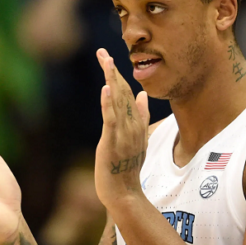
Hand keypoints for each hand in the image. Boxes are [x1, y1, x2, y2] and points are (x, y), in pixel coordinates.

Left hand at [94, 48, 150, 209]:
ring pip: (118, 101)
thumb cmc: (128, 167)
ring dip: (111, 79)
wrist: (125, 192)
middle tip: (102, 52)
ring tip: (105, 60)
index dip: (119, 75)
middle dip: (112, 71)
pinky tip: (106, 88)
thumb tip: (143, 95)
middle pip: (123, 92)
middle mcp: (132, 124)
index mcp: (137, 122)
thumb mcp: (138, 139)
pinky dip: (108, 103)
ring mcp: (124, 132)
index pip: (129, 93)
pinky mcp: (113, 141)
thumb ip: (142, 116)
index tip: (108, 59)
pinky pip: (111, 119)